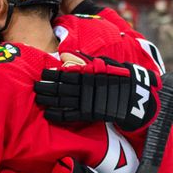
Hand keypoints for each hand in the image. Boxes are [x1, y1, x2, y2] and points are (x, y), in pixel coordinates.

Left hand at [34, 54, 159, 130]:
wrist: (137, 97)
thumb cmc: (120, 77)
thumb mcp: (105, 64)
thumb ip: (85, 60)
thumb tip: (65, 57)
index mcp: (89, 73)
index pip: (66, 74)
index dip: (52, 74)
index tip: (42, 73)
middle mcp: (87, 87)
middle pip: (61, 88)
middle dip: (46, 87)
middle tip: (35, 86)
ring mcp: (89, 101)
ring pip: (63, 101)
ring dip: (48, 100)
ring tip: (37, 99)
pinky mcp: (91, 114)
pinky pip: (71, 115)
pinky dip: (58, 114)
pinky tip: (48, 113)